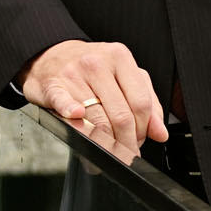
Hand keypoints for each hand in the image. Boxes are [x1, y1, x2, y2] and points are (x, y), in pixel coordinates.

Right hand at [19, 39, 168, 165]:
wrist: (50, 55)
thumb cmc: (90, 68)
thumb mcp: (123, 76)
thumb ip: (146, 102)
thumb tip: (160, 133)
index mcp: (120, 58)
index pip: (141, 103)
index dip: (143, 129)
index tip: (139, 141)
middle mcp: (97, 64)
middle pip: (121, 115)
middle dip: (126, 142)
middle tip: (125, 153)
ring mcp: (73, 74)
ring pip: (98, 120)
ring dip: (105, 145)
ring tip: (106, 155)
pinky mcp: (53, 86)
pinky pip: (66, 106)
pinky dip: (75, 120)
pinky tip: (81, 127)